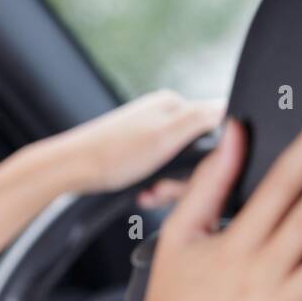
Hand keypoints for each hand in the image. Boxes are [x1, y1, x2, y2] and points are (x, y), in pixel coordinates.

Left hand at [58, 89, 224, 194]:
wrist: (69, 170)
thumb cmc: (113, 154)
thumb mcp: (166, 135)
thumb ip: (202, 119)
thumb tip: (232, 109)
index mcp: (174, 104)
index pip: (216, 129)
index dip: (210, 159)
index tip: (193, 176)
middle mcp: (163, 116)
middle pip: (196, 153)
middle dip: (184, 178)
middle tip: (163, 189)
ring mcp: (148, 135)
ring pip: (178, 169)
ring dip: (168, 188)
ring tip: (150, 195)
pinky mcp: (136, 154)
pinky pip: (159, 175)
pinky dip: (153, 188)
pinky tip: (142, 195)